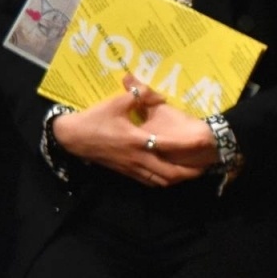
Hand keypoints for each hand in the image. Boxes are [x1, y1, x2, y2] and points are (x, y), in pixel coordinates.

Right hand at [50, 76, 207, 187]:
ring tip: (191, 174)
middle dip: (188, 173)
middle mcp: (137, 158)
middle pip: (169, 174)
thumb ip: (140, 95)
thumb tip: (160, 95)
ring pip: (159, 181)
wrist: (71, 137)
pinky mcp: (124, 172)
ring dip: (176, 179)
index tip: (205, 145)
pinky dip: (161, 180)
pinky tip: (169, 175)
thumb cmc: (95, 118)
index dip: (188, 146)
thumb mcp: (117, 102)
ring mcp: (131, 168)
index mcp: (138, 140)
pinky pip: (147, 181)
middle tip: (204, 168)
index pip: (169, 145)